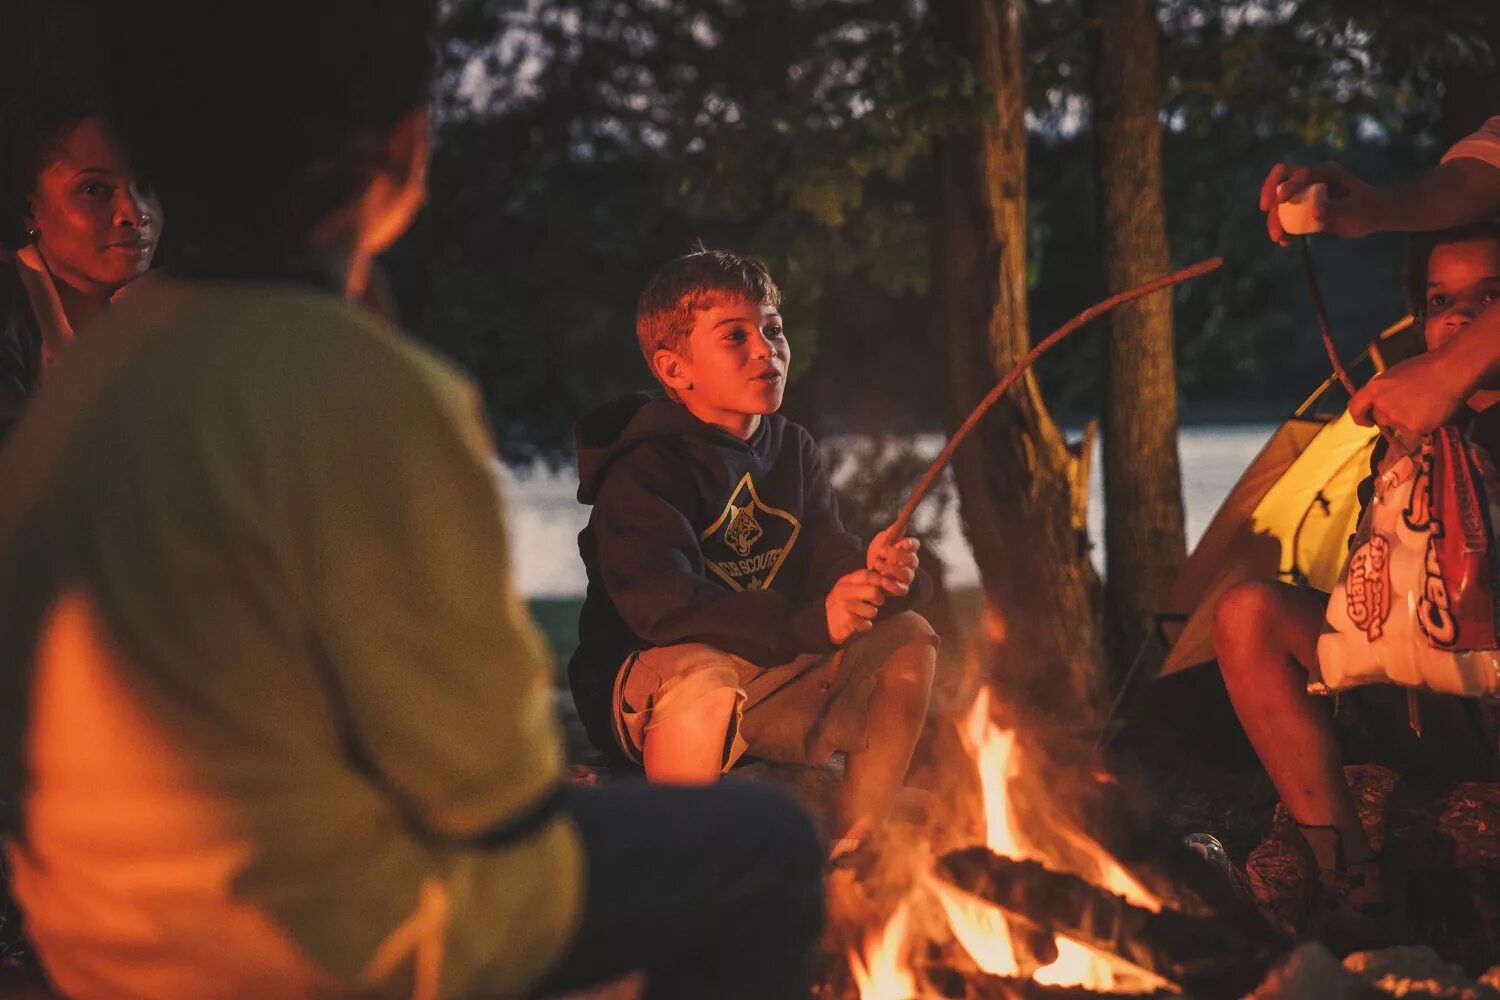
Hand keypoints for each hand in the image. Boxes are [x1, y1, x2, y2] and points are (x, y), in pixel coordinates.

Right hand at [825, 569, 886, 645]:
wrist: (822, 622)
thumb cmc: (841, 604)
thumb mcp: (848, 588)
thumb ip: (864, 583)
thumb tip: (888, 580)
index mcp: (846, 581)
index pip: (867, 575)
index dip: (880, 580)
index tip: (886, 587)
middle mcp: (844, 592)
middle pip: (873, 591)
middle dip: (880, 599)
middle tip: (877, 602)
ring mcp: (845, 606)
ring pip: (872, 611)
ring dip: (871, 614)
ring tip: (863, 614)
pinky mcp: (847, 621)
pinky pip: (866, 624)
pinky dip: (865, 626)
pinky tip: (858, 623)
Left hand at [866, 525, 918, 598]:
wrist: (867, 570)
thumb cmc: (878, 553)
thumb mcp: (882, 539)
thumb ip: (892, 532)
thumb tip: (902, 520)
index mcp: (907, 549)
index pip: (914, 545)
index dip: (910, 544)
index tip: (902, 542)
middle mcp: (910, 564)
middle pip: (912, 559)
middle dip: (896, 555)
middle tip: (881, 551)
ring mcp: (906, 577)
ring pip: (906, 574)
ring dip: (891, 569)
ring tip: (877, 564)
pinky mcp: (900, 589)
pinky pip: (902, 589)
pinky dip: (893, 585)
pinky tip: (883, 580)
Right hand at [1259, 161, 1379, 245]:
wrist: (1374, 216)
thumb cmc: (1369, 208)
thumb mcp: (1356, 209)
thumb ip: (1336, 209)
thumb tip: (1314, 212)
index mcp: (1326, 172)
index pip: (1301, 173)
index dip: (1289, 185)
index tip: (1281, 200)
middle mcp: (1313, 180)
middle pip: (1282, 179)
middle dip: (1270, 193)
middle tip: (1265, 210)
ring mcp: (1307, 195)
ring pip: (1281, 202)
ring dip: (1275, 218)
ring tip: (1277, 237)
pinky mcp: (1305, 210)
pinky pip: (1288, 218)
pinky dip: (1284, 229)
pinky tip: (1285, 241)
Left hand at [1348, 348, 1471, 443]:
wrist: (1450, 371)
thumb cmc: (1425, 368)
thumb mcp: (1394, 375)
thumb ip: (1382, 391)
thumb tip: (1379, 403)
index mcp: (1374, 389)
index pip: (1355, 408)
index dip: (1359, 417)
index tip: (1366, 421)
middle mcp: (1381, 406)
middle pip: (1380, 419)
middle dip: (1391, 417)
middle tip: (1410, 406)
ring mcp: (1396, 418)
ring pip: (1397, 427)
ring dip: (1407, 421)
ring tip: (1424, 405)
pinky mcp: (1412, 428)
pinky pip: (1413, 433)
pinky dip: (1422, 426)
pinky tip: (1431, 412)